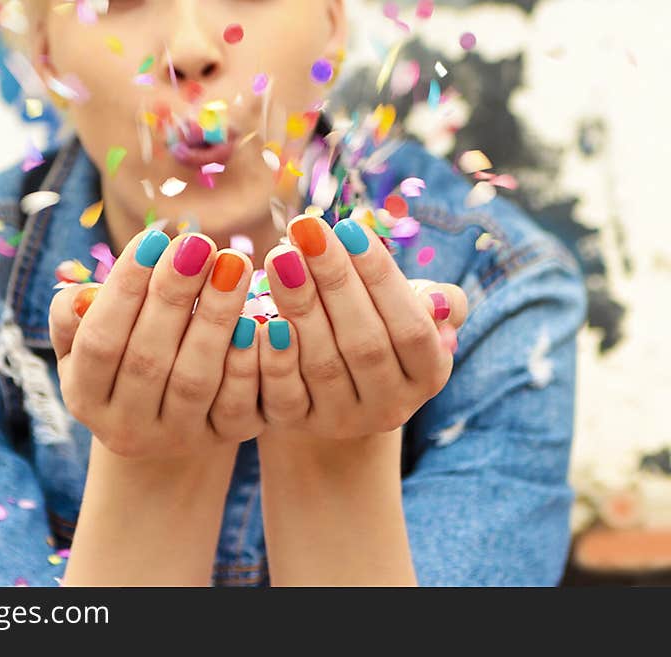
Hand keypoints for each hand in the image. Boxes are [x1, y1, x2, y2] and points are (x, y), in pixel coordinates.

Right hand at [49, 230, 263, 457]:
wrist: (166, 419)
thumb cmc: (123, 358)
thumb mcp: (83, 342)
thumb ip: (72, 317)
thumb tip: (81, 296)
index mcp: (86, 398)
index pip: (99, 342)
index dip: (124, 292)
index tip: (152, 239)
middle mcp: (126, 428)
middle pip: (148, 360)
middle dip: (174, 296)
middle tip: (199, 242)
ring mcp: (177, 438)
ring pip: (195, 380)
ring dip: (216, 318)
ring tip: (234, 264)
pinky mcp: (224, 438)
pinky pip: (237, 403)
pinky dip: (247, 362)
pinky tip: (260, 319)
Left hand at [256, 215, 467, 439]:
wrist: (337, 385)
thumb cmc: (380, 326)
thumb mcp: (414, 312)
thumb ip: (440, 303)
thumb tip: (437, 301)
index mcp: (428, 374)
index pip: (410, 327)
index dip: (380, 278)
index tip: (349, 228)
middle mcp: (391, 406)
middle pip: (364, 344)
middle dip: (334, 281)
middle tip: (305, 230)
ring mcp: (343, 419)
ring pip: (322, 365)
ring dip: (299, 307)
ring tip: (280, 256)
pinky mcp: (299, 424)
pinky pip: (284, 395)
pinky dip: (272, 357)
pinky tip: (258, 317)